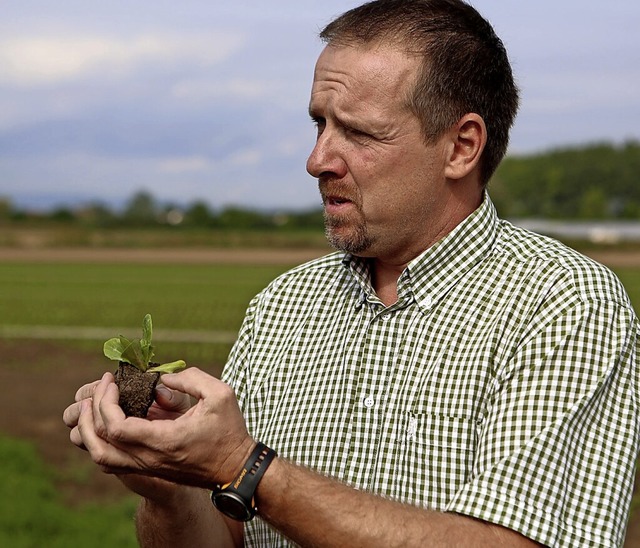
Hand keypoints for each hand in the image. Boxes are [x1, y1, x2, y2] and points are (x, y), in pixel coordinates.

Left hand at [75, 368, 254, 490]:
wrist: (236, 469)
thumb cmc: (230, 431)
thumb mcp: (220, 394)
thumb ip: (191, 378)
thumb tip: (162, 379)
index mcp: (163, 441)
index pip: (115, 427)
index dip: (105, 402)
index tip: (111, 380)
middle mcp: (150, 459)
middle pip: (100, 443)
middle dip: (92, 411)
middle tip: (101, 387)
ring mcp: (148, 467)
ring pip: (101, 457)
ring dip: (90, 431)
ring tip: (93, 406)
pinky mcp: (149, 469)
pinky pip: (112, 461)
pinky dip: (102, 441)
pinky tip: (109, 421)